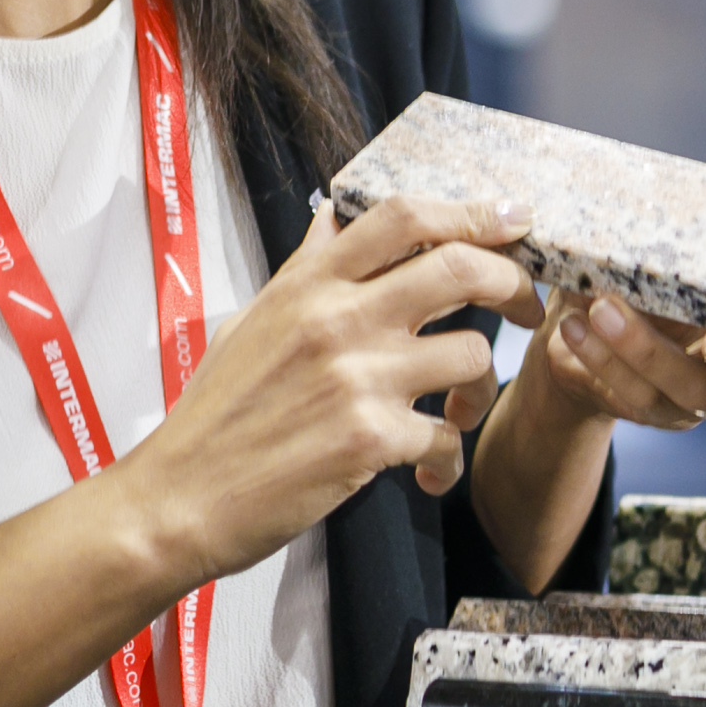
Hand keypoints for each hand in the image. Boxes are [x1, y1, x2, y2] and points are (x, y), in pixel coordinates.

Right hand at [123, 192, 531, 585]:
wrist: (179, 497)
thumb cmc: (215, 413)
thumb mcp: (253, 320)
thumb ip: (306, 271)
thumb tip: (337, 218)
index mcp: (309, 284)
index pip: (402, 216)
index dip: (469, 210)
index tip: (510, 218)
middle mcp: (338, 319)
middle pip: (460, 268)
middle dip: (513, 282)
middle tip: (526, 306)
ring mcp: (359, 378)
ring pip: (472, 354)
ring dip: (480, 386)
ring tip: (459, 410)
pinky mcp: (371, 440)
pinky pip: (446, 437)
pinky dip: (447, 458)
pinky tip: (430, 472)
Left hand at [513, 165, 705, 432]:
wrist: (578, 320)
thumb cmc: (649, 273)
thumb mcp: (690, 237)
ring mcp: (689, 399)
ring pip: (684, 390)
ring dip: (643, 349)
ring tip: (601, 306)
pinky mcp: (644, 407)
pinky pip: (630, 393)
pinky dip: (601, 357)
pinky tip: (572, 326)